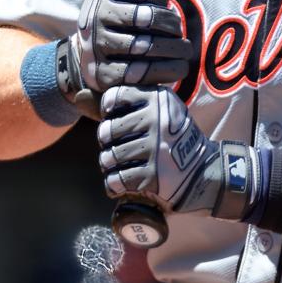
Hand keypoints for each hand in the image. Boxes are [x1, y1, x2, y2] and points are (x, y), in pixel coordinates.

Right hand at [56, 0, 192, 118]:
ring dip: (172, 48)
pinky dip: (163, 70)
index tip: (164, 4)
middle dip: (171, 24)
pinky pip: (138, 73)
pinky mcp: (102, 73)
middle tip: (179, 30)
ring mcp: (97, 44)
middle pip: (147, 17)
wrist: (96, 52)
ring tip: (184, 48)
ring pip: (144, 46)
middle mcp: (97, 14)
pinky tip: (176, 66)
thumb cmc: (129, 14)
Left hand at [98, 86, 258, 221]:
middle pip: (107, 131)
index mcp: (158, 98)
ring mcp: (156, 148)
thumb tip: (77, 97)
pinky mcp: (154, 176)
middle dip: (107, 144)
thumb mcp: (157, 112)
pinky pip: (116, 180)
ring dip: (110, 166)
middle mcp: (158, 119)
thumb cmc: (172, 140)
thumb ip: (121, 106)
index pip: (114, 97)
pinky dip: (115, 185)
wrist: (203, 173)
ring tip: (122, 166)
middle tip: (120, 149)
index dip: (109, 111)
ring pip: (109, 157)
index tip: (118, 120)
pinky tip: (123, 183)